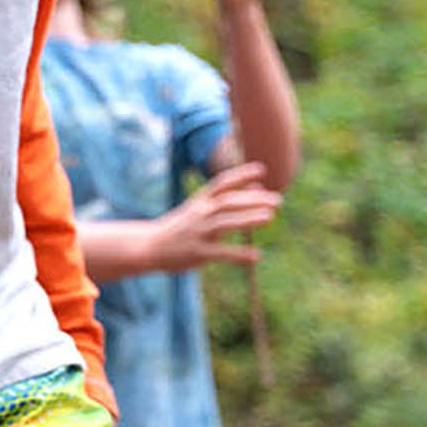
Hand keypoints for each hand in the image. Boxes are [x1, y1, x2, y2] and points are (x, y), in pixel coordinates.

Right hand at [147, 162, 279, 271]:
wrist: (148, 246)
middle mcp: (198, 214)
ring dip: (247, 220)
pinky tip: (256, 256)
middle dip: (252, 200)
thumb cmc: (179, 227)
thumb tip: (258, 185)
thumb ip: (228, 197)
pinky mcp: (196, 253)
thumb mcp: (198, 207)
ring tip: (269, 218)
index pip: (221, 184)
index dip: (241, 175)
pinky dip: (239, 254)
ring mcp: (197, 233)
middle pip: (227, 203)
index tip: (262, 170)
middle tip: (277, 200)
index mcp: (199, 201)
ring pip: (224, 223)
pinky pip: (220, 253)